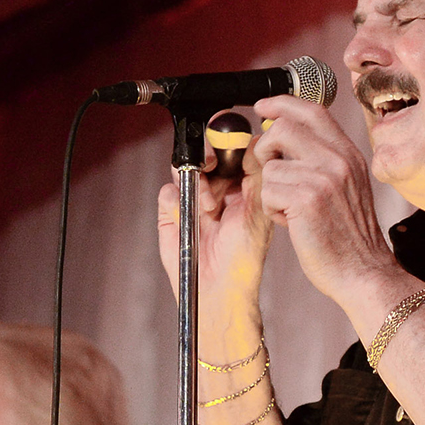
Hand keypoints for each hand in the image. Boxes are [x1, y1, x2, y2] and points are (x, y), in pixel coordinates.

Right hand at [156, 128, 274, 326]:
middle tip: (213, 162)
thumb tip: (253, 142)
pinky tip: (195, 216)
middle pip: (207, 153)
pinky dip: (178, 199)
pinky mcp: (172, 212)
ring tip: (210, 205)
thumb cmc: (243, 258)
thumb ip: (256, 175)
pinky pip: (168, 191)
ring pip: (186, 168)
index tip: (228, 135)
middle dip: (209, 154)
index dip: (230, 140)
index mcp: (243, 185)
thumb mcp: (256, 211)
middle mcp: (218, 188)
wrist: (218, 289)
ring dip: (195, 179)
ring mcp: (193, 199)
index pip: (234, 150)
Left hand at [248, 94, 400, 304]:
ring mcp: (324, 178)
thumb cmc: (349, 236)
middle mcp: (338, 160)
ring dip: (270, 190)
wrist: (363, 271)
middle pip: (284, 128)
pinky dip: (272, 209)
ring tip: (290, 209)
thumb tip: (282, 137)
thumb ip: (323, 159)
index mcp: (348, 154)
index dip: (282, 104)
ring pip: (270, 166)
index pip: (313, 111)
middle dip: (265, 147)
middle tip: (269, 168)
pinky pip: (268, 191)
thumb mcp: (346, 186)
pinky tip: (292, 222)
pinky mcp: (307, 200)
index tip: (263, 107)